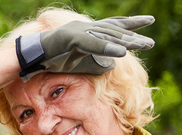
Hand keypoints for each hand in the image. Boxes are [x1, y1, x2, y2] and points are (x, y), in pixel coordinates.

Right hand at [16, 15, 154, 77]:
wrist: (30, 57)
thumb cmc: (52, 60)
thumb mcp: (79, 63)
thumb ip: (97, 63)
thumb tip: (114, 65)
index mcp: (89, 33)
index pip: (113, 27)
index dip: (131, 25)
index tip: (148, 22)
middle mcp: (86, 29)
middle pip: (115, 31)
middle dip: (134, 35)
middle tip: (151, 42)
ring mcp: (79, 32)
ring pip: (107, 36)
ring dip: (125, 42)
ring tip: (142, 46)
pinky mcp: (72, 39)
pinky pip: (93, 44)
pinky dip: (107, 48)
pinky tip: (121, 52)